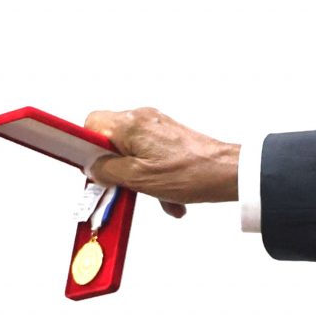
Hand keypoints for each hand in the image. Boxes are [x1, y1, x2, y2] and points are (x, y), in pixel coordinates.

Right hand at [82, 108, 239, 216]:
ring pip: (131, 153)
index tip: (93, 169)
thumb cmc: (192, 172)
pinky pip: (149, 157)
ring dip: (138, 178)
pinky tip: (168, 195)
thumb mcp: (139, 179)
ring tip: (154, 194)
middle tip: (124, 186)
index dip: (88, 150)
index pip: (91, 125)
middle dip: (117, 169)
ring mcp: (157, 127)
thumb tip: (94, 168)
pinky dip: (154, 177)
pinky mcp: (169, 137)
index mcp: (131, 124)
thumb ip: (109, 171)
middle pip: (111, 142)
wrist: (228, 173)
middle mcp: (143, 119)